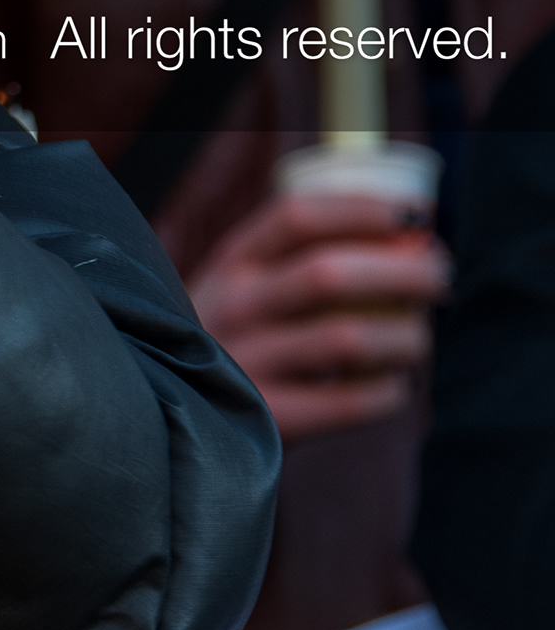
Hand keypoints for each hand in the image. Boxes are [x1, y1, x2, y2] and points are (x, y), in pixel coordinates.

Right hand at [185, 187, 447, 440]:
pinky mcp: (269, 417)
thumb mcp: (249, 289)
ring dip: (404, 335)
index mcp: (231, 264)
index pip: (297, 217)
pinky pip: (352, 401)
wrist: (189, 419)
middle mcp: (231, 308)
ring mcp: (244, 364)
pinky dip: (388, 391)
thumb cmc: (248, 342)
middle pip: (328, 273)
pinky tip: (390, 385)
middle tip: (440, 279)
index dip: (365, 210)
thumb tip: (415, 237)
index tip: (417, 215)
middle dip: (402, 271)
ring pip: (346, 338)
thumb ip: (306, 259)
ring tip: (418, 339)